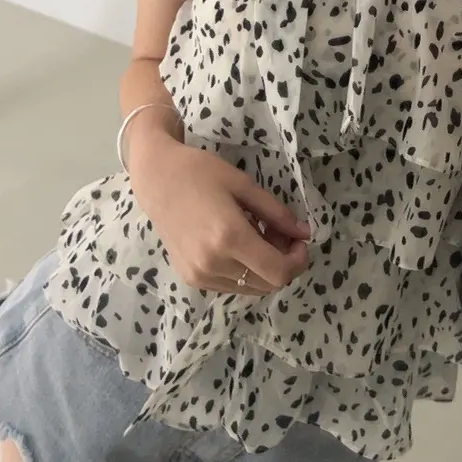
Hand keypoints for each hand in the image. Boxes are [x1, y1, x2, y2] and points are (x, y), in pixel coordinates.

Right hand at [130, 129, 311, 297]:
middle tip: (278, 232)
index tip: (299, 240)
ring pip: (251, 288)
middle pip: (268, 284)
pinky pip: (231, 285)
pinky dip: (244, 271)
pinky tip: (237, 244)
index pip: (279, 272)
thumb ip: (277, 213)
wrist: (156, 179)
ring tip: (257, 235)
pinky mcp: (190, 278)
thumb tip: (305, 233)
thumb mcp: (244, 185)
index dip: (298, 261)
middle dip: (283, 262)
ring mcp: (200, 275)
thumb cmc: (201, 173)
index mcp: (230, 238)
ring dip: (264, 268)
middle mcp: (214, 264)